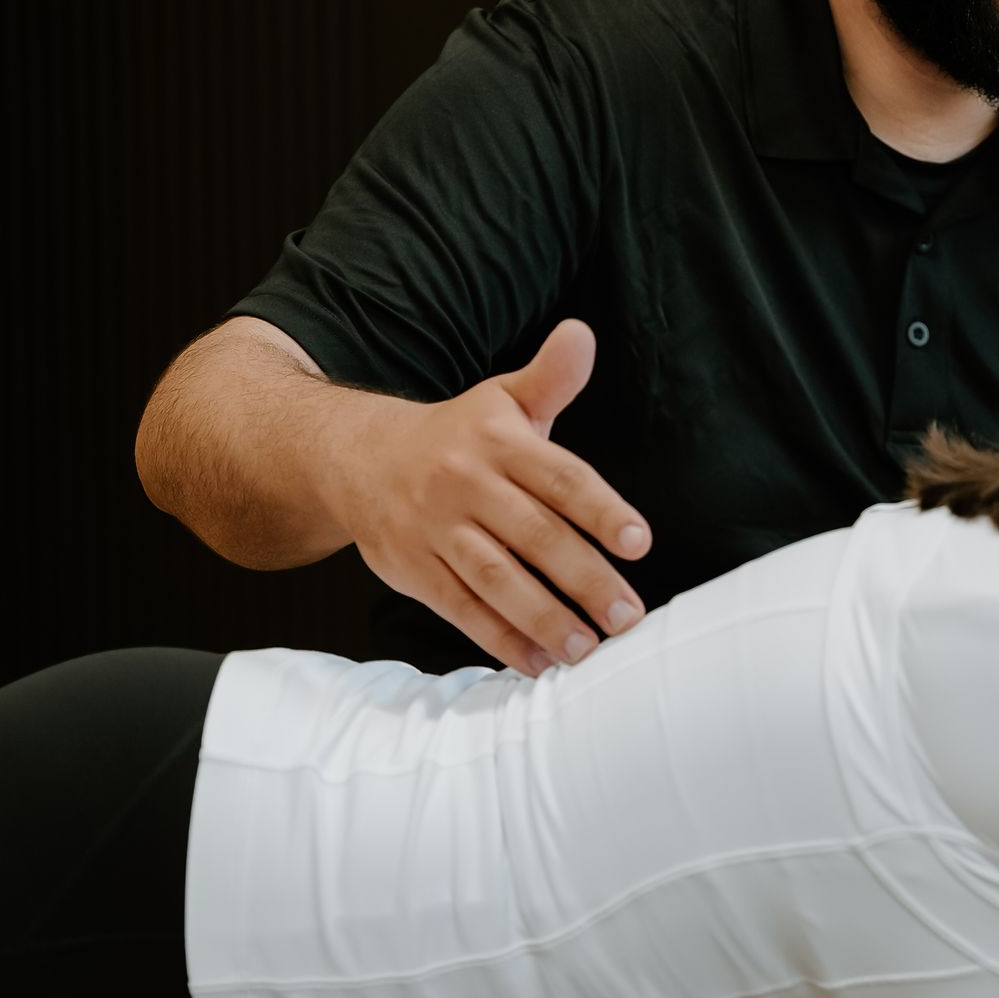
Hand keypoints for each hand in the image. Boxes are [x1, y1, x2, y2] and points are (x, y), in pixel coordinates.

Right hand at [339, 320, 649, 676]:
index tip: (639, 542)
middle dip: (585, 579)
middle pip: (534, 537)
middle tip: (628, 616)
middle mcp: (467, 484)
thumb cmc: (457, 434)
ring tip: (588, 649)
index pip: (559, 478)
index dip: (601, 510)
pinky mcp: (413, 568)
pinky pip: (460, 608)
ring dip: (544, 618)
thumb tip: (581, 335)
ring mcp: (436, 529)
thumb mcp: (502, 399)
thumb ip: (551, 378)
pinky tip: (537, 662)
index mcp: (498, 441)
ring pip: (496, 579)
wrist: (359, 457)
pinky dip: (499, 639)